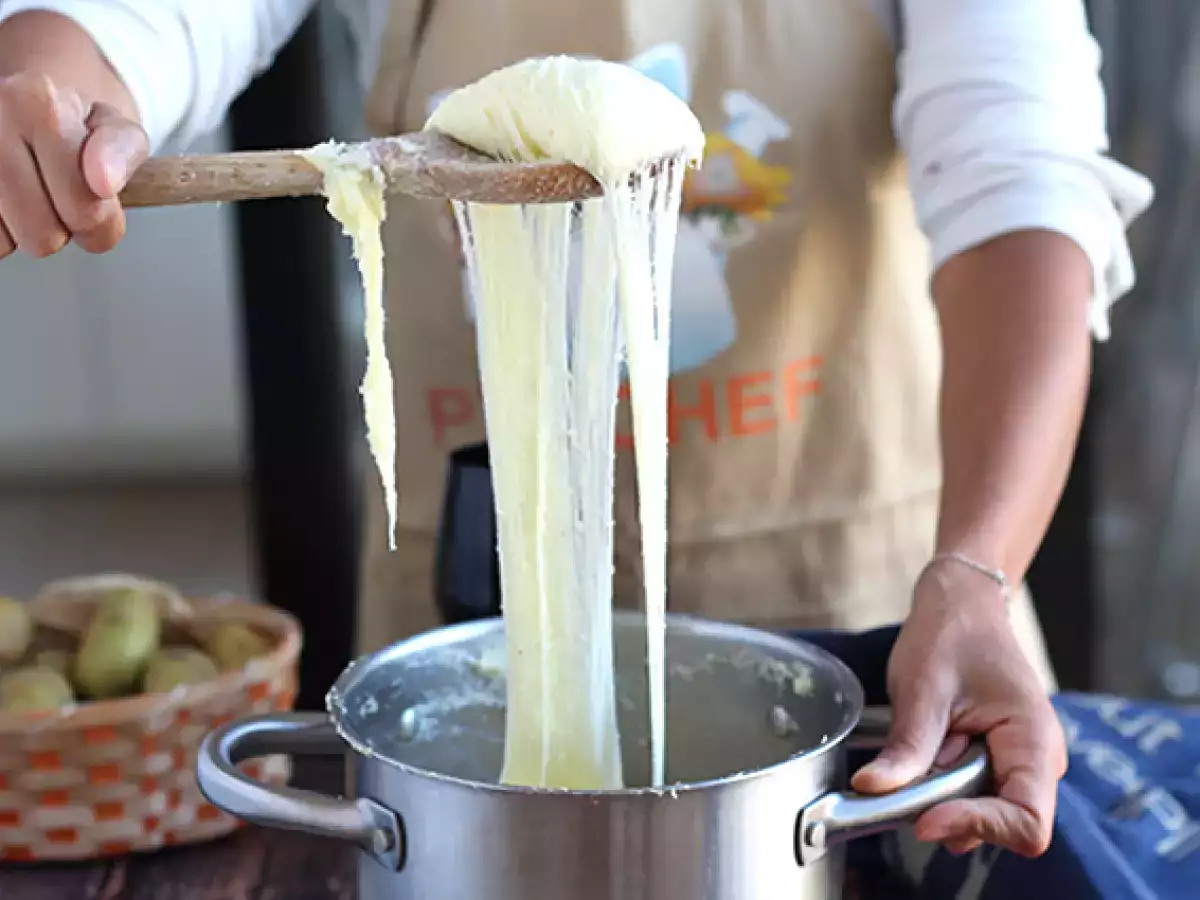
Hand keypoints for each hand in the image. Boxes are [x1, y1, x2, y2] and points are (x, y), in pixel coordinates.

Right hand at [0, 71, 146, 260]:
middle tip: (58, 194)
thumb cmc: (75, 129)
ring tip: (29, 192)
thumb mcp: (117, 131)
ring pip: (6, 243)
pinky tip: (4, 201)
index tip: (96, 196)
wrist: (26, 111)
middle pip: (43, 237)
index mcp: (38, 102)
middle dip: (62, 228)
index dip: (101, 221)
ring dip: (25, 231)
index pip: (85, 210)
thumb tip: (103, 181)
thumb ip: (122, 152)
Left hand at [851, 563, 1066, 857]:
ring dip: (943, 794)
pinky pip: (972, 793)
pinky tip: (931, 745)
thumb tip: (872, 790)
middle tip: (914, 767)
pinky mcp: (999, 762)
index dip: (977, 827)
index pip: (1027, 824)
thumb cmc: (949, 634)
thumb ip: (907, 746)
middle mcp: (1039, 761)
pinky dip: (942, 782)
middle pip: (1003, 825)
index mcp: (1035, 741)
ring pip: (982, 812)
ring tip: (928, 740)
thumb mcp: (922, 688)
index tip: (924, 816)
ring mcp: (1020, 763)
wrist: (961, 604)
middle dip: (951, 808)